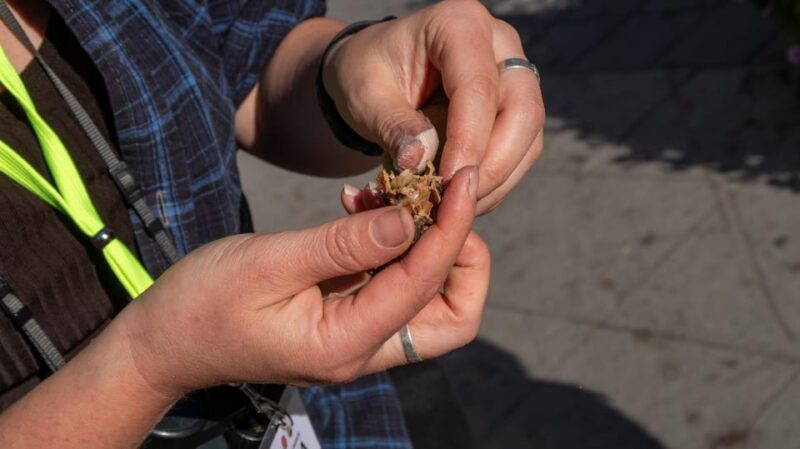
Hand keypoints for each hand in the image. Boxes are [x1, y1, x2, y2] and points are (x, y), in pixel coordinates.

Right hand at [121, 167, 487, 394]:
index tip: (461, 180)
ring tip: (388, 195)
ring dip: (426, 245)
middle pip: (452, 316)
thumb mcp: (270, 264)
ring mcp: (356, 338)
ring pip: (429, 301)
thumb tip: (409, 220)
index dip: (450, 229)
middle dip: (462, 257)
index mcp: (343, 344)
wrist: (165, 342)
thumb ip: (343, 245)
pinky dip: (394, 246)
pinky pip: (392, 285)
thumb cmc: (203, 304)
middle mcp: (361, 350)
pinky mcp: (346, 320)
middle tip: (442, 202)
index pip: (422, 284)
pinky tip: (363, 208)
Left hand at [322, 0, 544, 213]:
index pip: (478, 86)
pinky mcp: (516, 105)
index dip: (469, 139)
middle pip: (522, 109)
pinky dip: (497, 180)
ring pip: (529, 134)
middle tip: (455, 200)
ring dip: (498, 178)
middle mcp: (498, 43)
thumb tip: (421, 163)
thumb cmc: (367, 74)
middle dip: (493, 164)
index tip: (448, 182)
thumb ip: (393, 126)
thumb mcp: (365, 95)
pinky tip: (463, 198)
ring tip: (455, 205)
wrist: (375, 70)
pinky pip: (522, 149)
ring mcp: (513, 74)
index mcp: (458, 24)